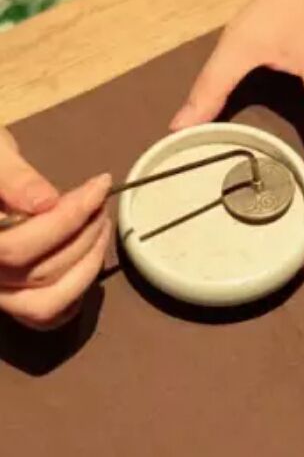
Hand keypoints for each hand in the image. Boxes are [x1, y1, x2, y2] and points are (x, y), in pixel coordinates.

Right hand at [0, 127, 111, 329]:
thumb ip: (13, 177)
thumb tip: (47, 204)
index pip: (16, 248)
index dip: (67, 218)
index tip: (101, 185)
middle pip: (40, 273)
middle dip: (84, 233)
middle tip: (101, 201)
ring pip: (48, 302)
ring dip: (89, 262)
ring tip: (102, 223)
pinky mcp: (16, 299)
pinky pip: (50, 314)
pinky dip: (77, 289)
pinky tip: (91, 253)